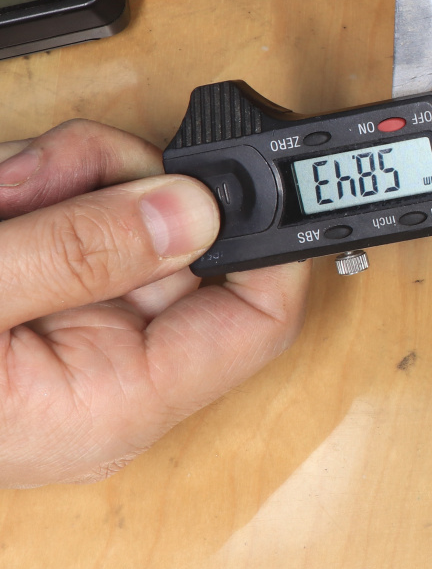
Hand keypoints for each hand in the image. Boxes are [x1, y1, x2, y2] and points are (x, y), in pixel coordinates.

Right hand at [0, 121, 306, 487]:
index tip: (254, 168)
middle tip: (46, 175)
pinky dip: (28, 188)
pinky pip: (66, 217)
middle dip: (121, 185)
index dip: (270, 240)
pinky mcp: (26, 292)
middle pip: (187, 245)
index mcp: (115, 400)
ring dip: (61, 179)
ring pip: (123, 214)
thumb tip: (196, 212)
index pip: (257, 321)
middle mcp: (105, 370)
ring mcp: (64, 328)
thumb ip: (82, 254)